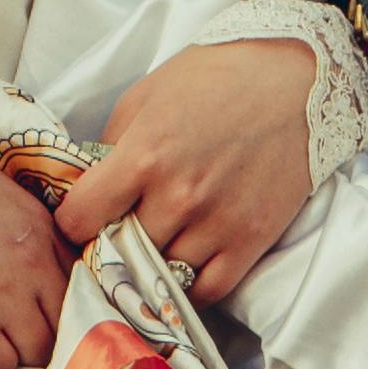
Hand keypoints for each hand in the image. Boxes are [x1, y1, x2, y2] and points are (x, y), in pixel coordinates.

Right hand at [0, 151, 68, 368]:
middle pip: (64, 319)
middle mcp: (31, 264)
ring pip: (38, 347)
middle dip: (48, 327)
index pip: (76, 278)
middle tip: (25, 330)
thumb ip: (20, 215)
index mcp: (39, 227)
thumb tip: (30, 235)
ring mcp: (3, 296)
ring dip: (22, 347)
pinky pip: (3, 361)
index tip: (47, 304)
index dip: (62, 296)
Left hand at [58, 45, 319, 297]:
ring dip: (154, 263)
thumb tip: (89, 190)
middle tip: (122, 231)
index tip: (82, 220)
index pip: (79, 220)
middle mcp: (178, 197)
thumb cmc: (215, 78)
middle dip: (115, 243)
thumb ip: (112, 147)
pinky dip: (190, 286)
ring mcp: (217, 223)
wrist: (294, 78)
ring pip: (162, 274)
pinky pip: (207, 290)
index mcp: (143, 156)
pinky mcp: (251, 240)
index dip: (73, 223)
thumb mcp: (145, 97)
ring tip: (159, 241)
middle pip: (121, 252)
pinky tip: (185, 265)